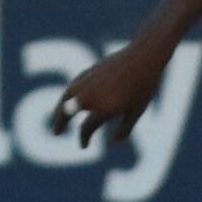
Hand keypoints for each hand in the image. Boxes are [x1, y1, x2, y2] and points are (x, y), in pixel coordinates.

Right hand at [52, 35, 173, 150]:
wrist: (144, 56)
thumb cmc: (144, 85)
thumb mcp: (137, 110)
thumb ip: (125, 129)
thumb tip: (113, 142)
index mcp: (102, 108)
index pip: (86, 128)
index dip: (84, 139)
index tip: (84, 145)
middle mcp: (91, 96)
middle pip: (67, 111)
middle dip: (60, 123)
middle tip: (56, 132)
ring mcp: (88, 81)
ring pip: (66, 96)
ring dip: (59, 108)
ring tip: (57, 117)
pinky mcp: (90, 71)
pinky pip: (72, 85)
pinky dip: (67, 95)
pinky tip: (69, 99)